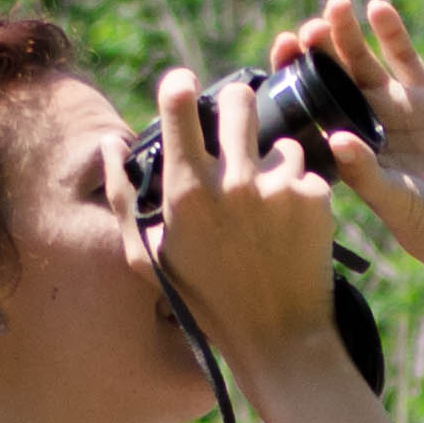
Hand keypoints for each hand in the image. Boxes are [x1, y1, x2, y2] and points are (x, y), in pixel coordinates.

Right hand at [140, 59, 353, 417]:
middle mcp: (234, 183)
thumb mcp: (147, 258)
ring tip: (266, 201)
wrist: (278, 337)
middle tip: (236, 125)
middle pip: (239, 101)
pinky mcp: (315, 197)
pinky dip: (298, 191)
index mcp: (188, 194)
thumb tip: (108, 146)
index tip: (184, 85)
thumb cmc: (204, 302)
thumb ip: (123, 199)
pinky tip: (289, 225)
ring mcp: (278, 188)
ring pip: (279, 139)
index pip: (180, 106)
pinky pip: (305, 172)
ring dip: (272, 159)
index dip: (180, 87)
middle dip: (236, 106)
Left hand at [287, 0, 423, 291]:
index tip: (282, 55)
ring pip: (364, 64)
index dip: (293, 81)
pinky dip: (392, 33)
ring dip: (348, 35)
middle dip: (319, 52)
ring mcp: (397, 110)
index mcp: (345, 154)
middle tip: (306, 31)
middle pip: (333, 80)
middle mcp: (365, 127)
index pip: (309, 110)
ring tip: (336, 6)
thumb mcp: (396, 204)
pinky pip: (406, 59)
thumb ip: (367, 173)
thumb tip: (337, 139)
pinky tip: (377, 8)